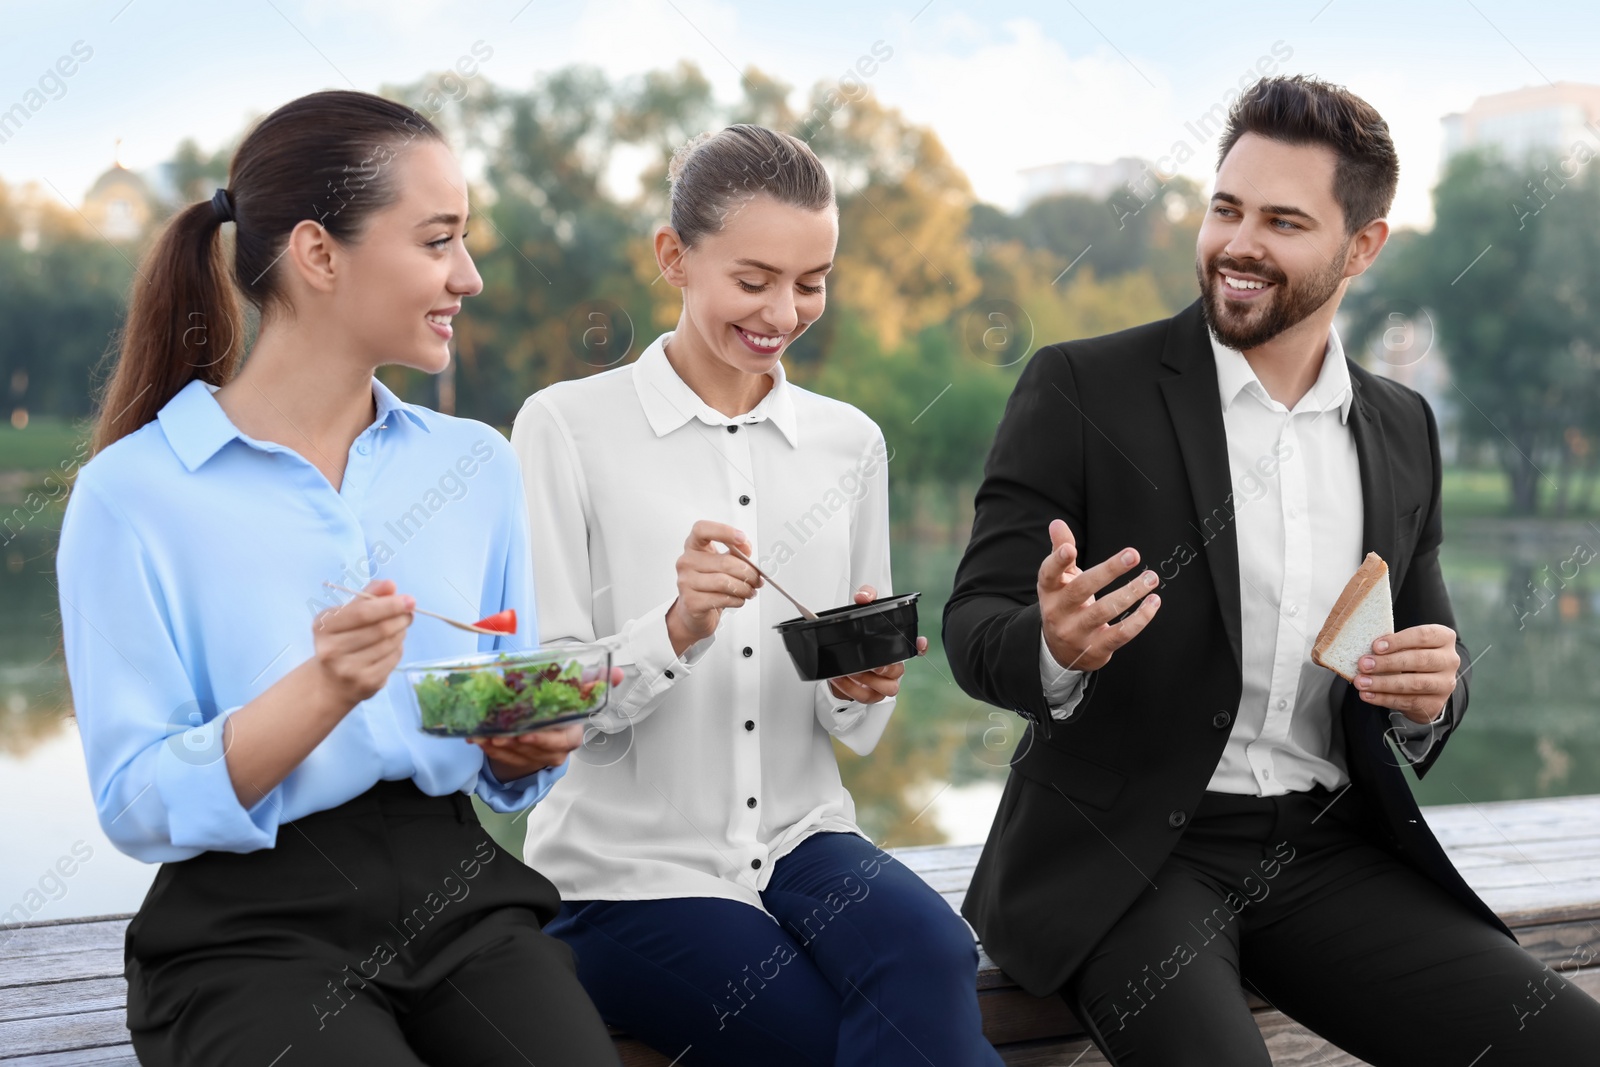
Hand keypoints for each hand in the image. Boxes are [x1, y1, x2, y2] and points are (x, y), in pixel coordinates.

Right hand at [311, 579, 414, 710]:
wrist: (331, 682)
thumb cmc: (342, 640)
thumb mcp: (346, 615)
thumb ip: (368, 596)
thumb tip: (390, 584)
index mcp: (323, 627)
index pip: (362, 613)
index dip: (390, 604)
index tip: (410, 600)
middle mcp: (330, 650)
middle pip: (379, 629)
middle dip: (400, 618)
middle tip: (410, 613)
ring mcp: (347, 670)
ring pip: (389, 644)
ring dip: (401, 632)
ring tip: (400, 627)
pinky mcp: (365, 683)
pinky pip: (393, 659)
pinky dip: (398, 648)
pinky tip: (392, 646)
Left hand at [469, 666, 625, 779]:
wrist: (550, 730)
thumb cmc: (563, 709)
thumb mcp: (579, 693)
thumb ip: (594, 682)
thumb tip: (618, 673)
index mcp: (571, 734)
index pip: (561, 740)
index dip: (543, 739)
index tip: (526, 733)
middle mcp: (556, 751)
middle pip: (533, 750)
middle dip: (512, 743)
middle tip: (495, 733)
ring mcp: (537, 758)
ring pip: (515, 755)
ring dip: (496, 745)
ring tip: (481, 732)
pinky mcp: (520, 761)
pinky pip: (503, 758)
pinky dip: (489, 749)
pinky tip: (477, 738)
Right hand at [665, 520, 763, 654]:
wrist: (693, 610)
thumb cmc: (709, 583)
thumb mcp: (722, 562)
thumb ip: (735, 552)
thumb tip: (745, 547)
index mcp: (694, 546)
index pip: (702, 529)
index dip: (723, 531)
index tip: (742, 538)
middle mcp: (686, 562)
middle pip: (725, 562)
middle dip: (748, 572)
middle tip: (757, 579)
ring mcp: (686, 582)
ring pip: (725, 582)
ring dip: (745, 588)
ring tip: (750, 591)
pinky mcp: (691, 602)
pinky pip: (722, 599)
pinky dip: (737, 600)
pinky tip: (738, 599)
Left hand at [827, 585, 928, 703]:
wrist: (837, 656)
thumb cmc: (856, 635)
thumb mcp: (860, 609)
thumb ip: (865, 596)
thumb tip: (864, 597)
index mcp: (895, 647)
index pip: (916, 648)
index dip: (920, 647)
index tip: (919, 643)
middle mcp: (893, 667)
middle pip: (899, 671)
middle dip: (885, 668)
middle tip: (870, 664)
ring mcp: (883, 682)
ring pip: (889, 689)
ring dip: (868, 680)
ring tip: (851, 671)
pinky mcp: (869, 694)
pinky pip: (867, 697)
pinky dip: (852, 689)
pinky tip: (840, 678)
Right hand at [1038, 519, 1159, 673]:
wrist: (1060, 650)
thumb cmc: (1065, 604)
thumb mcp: (1059, 580)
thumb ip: (1061, 551)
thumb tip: (1057, 522)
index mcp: (1049, 591)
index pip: (1049, 574)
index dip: (1057, 561)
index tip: (1069, 548)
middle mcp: (1058, 612)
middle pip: (1081, 589)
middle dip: (1108, 571)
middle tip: (1133, 554)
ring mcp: (1076, 633)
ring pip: (1105, 611)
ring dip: (1131, 592)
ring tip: (1151, 577)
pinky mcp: (1096, 649)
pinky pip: (1121, 634)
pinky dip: (1140, 619)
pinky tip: (1153, 602)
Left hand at [1353, 624, 1459, 723]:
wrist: (1427, 687)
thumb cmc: (1412, 657)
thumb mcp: (1408, 645)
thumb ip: (1393, 645)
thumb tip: (1366, 652)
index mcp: (1444, 637)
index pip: (1423, 635)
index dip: (1398, 641)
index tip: (1375, 646)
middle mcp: (1450, 660)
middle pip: (1419, 660)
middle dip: (1388, 663)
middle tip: (1363, 664)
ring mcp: (1446, 684)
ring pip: (1414, 684)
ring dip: (1384, 683)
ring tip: (1361, 682)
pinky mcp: (1436, 703)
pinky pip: (1409, 701)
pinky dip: (1385, 698)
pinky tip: (1368, 695)